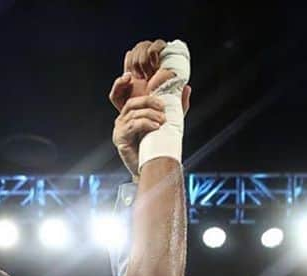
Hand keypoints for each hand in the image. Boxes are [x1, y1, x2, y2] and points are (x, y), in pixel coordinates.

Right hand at [109, 40, 191, 177]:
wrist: (152, 168)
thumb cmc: (158, 146)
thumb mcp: (170, 121)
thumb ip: (176, 105)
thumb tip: (187, 87)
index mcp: (130, 114)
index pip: (119, 94)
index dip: (120, 84)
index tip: (128, 76)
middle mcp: (122, 120)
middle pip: (131, 102)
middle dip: (148, 101)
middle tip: (162, 107)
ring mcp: (119, 129)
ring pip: (133, 113)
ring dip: (150, 114)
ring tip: (162, 120)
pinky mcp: (120, 139)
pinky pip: (133, 125)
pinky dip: (145, 123)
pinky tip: (156, 126)